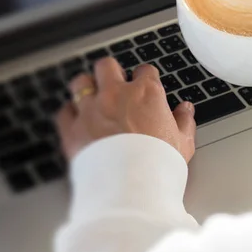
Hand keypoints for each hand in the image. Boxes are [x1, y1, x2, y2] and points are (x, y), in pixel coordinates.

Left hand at [56, 58, 195, 161]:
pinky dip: (70, 114)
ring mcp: (91, 110)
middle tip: (115, 83)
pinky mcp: (73, 129)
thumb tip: (186, 110)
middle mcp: (115, 95)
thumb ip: (184, 121)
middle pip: (107, 66)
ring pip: (81, 82)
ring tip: (92, 96)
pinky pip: (65, 112)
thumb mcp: (183, 142)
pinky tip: (77, 119)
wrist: (132, 186)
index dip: (146, 77)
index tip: (146, 85)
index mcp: (146, 94)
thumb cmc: (160, 164)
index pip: (145, 71)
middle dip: (111, 72)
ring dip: (86, 87)